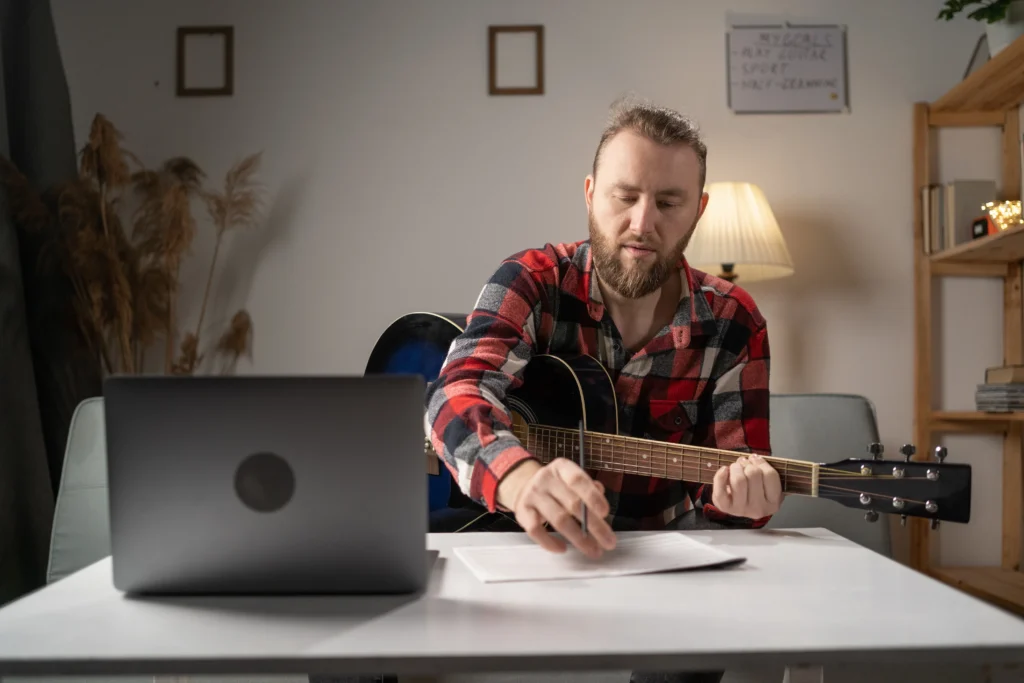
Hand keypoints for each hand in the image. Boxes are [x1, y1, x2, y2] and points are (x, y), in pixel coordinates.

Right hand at [497, 458, 616, 558]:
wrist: (524, 487)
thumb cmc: (557, 487)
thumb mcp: (571, 481)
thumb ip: (589, 490)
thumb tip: (601, 509)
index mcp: (562, 468)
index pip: (578, 480)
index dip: (592, 496)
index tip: (605, 513)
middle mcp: (546, 479)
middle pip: (572, 503)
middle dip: (594, 525)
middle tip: (609, 542)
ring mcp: (532, 495)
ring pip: (558, 519)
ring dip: (579, 538)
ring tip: (593, 550)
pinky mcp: (522, 512)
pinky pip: (536, 530)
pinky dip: (550, 542)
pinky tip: (563, 549)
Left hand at [711, 454, 782, 519]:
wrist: (740, 505)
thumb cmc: (755, 491)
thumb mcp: (767, 483)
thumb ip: (764, 470)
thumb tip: (754, 458)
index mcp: (773, 502)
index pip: (770, 475)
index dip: (761, 462)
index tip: (756, 459)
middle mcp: (759, 508)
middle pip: (753, 474)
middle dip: (747, 463)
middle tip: (744, 464)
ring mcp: (741, 509)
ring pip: (738, 480)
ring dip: (736, 467)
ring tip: (736, 467)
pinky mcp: (725, 507)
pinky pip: (721, 490)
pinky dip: (720, 476)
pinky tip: (724, 470)